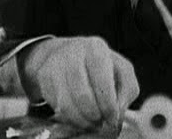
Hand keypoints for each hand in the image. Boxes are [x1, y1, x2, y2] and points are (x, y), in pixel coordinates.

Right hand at [17, 36, 139, 129]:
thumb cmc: (101, 66)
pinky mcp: (43, 76)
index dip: (108, 104)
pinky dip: (68, 118)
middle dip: (94, 115)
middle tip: (100, 123)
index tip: (112, 118)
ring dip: (81, 121)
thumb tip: (117, 112)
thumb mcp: (122, 71)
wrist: (68, 53)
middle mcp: (73, 52)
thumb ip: (127, 90)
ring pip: (66, 104)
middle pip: (82, 94)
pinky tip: (78, 116)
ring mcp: (56, 64)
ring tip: (91, 123)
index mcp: (96, 48)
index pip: (102, 80)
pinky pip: (55, 106)